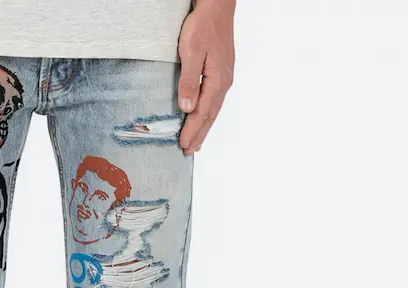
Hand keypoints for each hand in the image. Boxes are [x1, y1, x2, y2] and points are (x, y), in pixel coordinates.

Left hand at [177, 0, 235, 155]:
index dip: (192, 131)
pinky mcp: (222, 72)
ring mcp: (225, 77)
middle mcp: (224, 82)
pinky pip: (214, 100)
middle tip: (189, 152)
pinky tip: (204, 118)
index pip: (202, 113)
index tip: (182, 145)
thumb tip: (186, 108)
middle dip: (199, 135)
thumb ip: (189, 81)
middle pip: (210, 116)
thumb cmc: (203, 26)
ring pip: (213, 109)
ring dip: (204, 127)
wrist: (217, 6)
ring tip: (196, 142)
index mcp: (217, 81)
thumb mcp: (191, 52)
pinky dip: (208, 114)